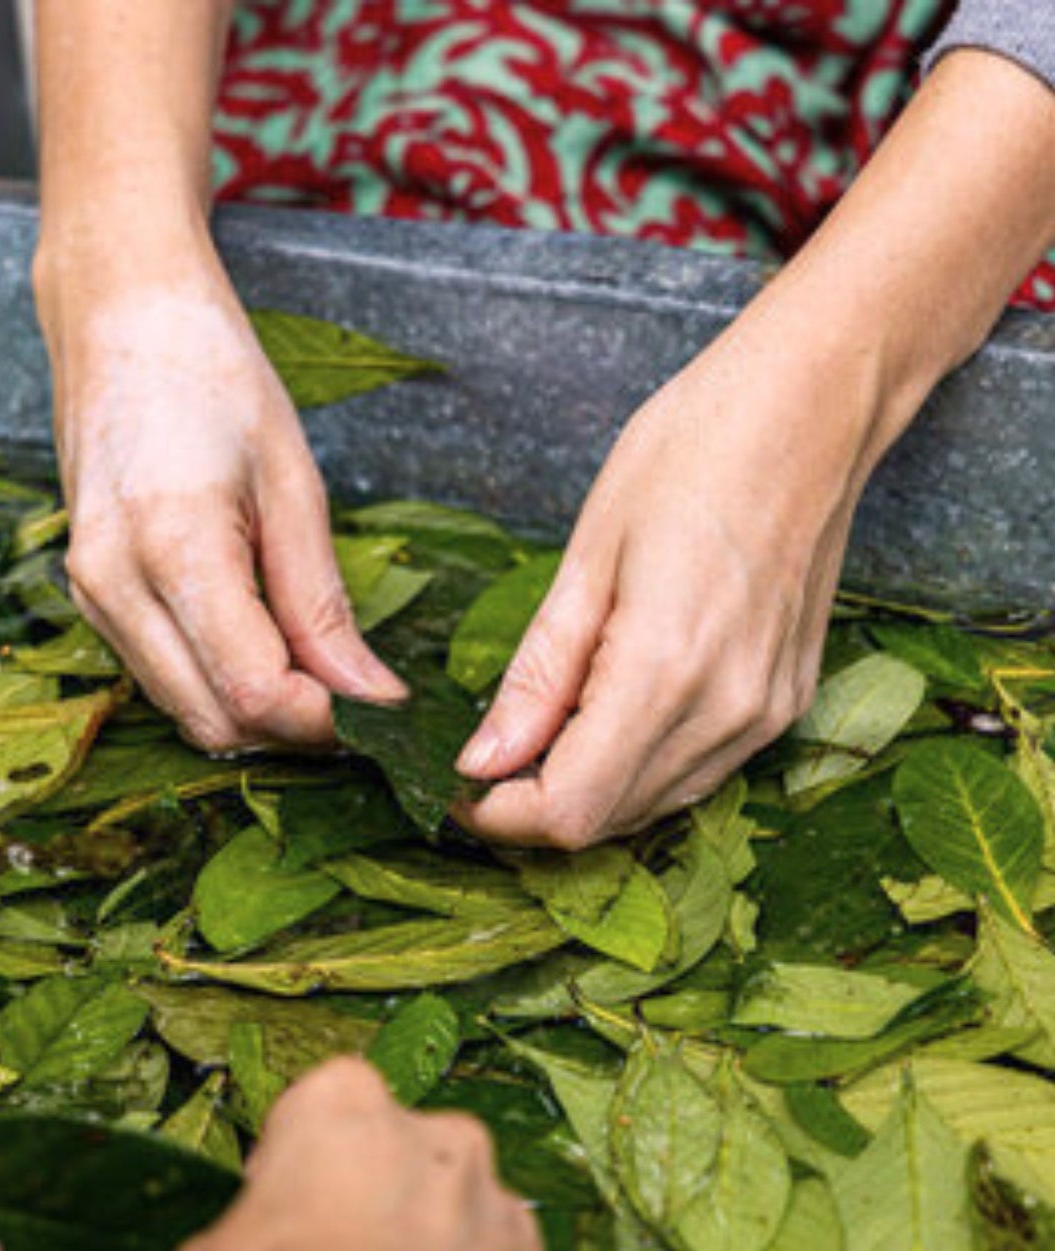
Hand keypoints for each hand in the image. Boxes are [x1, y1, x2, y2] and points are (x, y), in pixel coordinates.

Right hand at [38, 258, 402, 753]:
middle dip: (294, 729)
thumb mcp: (292, 483)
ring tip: (318, 670)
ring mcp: (90, 596)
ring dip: (257, 713)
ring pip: (184, 711)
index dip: (325, 721)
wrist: (119, 317)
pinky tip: (265, 646)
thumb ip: (321, 603)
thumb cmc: (213, 376)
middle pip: (214, 722)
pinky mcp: (89, 595)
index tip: (379, 708)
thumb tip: (366, 696)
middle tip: (358, 697)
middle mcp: (114, 586)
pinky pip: (161, 676)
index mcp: (173, 546)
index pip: (254, 692)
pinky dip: (218, 683)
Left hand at [456, 305, 884, 846]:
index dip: (501, 814)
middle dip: (535, 805)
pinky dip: (638, 766)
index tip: (460, 784)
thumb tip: (483, 760)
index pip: (570, 809)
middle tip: (490, 752)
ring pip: (653, 805)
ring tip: (547, 722)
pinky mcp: (786, 702)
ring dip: (587, 788)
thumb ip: (538, 676)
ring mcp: (766, 713)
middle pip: (609, 819)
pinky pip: (697, 773)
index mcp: (666, 670)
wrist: (814, 406)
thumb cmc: (693, 451)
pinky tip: (608, 711)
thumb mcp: (586, 556)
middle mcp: (727, 711)